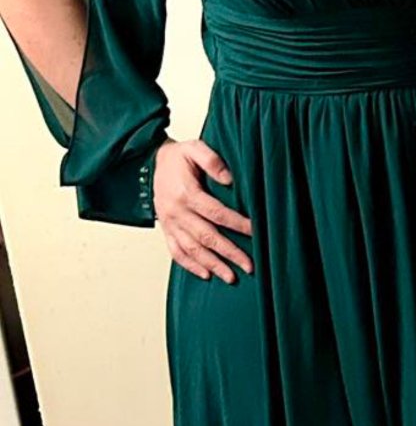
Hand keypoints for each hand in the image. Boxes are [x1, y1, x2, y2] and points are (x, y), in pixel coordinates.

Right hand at [152, 135, 253, 282]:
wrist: (151, 163)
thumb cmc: (178, 158)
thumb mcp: (194, 148)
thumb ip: (212, 161)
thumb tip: (229, 179)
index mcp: (187, 194)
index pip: (217, 213)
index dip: (237, 224)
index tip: (255, 232)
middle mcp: (177, 212)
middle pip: (207, 237)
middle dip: (229, 253)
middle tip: (249, 266)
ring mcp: (170, 224)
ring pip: (193, 249)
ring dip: (213, 265)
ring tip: (231, 277)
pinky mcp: (166, 230)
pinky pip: (176, 252)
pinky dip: (190, 265)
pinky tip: (206, 274)